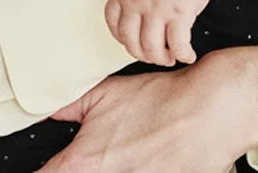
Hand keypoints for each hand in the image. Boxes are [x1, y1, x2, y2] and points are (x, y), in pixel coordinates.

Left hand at [44, 49, 257, 172]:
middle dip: (79, 169)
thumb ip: (69, 105)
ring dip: (113, 167)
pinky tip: (146, 158)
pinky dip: (138, 169)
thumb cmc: (163, 100)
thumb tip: (46, 109)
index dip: (44, 171)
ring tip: (125, 152)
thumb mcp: (106, 93)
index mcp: (86, 161)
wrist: (213, 110)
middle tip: (94, 155)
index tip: (49, 167)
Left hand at [106, 0, 218, 65]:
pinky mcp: (180, 13)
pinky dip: (183, 55)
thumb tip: (136, 11)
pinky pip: (178, 44)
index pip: (113, 22)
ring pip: (152, 48)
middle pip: (130, 41)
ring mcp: (157, 9)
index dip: (122, 38)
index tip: (133, 41)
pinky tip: (188, 55)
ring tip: (170, 58)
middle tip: (153, 55)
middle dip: (141, 54)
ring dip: (161, 59)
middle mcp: (136, 2)